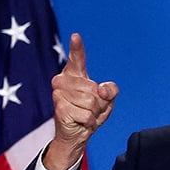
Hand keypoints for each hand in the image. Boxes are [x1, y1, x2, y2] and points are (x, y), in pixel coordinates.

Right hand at [44, 33, 118, 169]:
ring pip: (91, 102)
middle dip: (99, 103)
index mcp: (74, 74)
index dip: (77, 48)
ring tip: (85, 115)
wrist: (76, 133)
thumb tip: (102, 89)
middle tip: (90, 108)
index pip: (77, 58)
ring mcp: (59, 94)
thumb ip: (111, 90)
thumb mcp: (107, 100)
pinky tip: (81, 122)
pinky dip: (89, 121)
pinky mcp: (60, 108)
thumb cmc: (91, 112)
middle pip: (94, 89)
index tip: (76, 36)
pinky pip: (87, 115)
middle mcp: (63, 80)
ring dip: (94, 113)